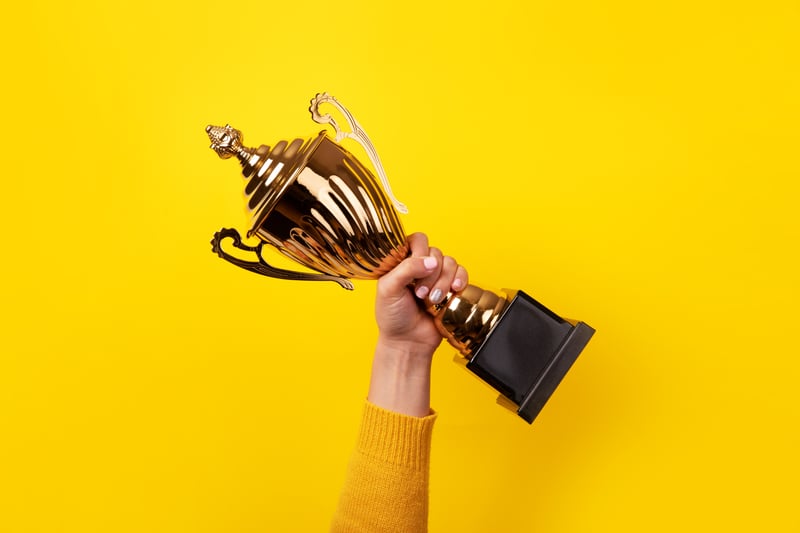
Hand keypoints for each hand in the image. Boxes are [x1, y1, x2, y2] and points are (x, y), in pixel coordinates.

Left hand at [368, 233, 467, 415]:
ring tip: (433, 300)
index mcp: (401, 261)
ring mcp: (437, 276)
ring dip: (443, 282)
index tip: (416, 269)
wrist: (408, 342)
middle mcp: (420, 266)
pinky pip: (462, 273)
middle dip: (430, 275)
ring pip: (450, 263)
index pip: (416, 240)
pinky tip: (453, 291)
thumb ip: (406, 269)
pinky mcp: (451, 287)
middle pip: (435, 252)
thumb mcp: (389, 289)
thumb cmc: (393, 317)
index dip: (419, 252)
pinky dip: (460, 280)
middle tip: (420, 293)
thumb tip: (430, 260)